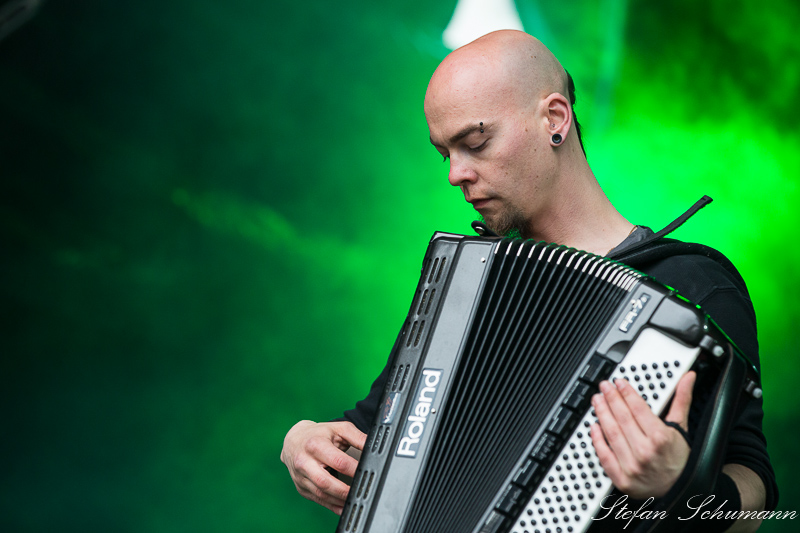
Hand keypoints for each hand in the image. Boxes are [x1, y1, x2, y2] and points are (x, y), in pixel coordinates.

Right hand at [280, 420, 366, 513]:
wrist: (294, 440)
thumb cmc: (318, 434)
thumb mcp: (338, 429)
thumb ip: (357, 437)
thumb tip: (373, 447)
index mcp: (315, 445)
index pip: (338, 461)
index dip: (354, 469)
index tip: (365, 473)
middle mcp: (304, 462)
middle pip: (325, 482)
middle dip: (344, 491)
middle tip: (360, 491)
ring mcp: (300, 477)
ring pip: (321, 494)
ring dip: (339, 501)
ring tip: (354, 500)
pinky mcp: (301, 488)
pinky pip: (318, 500)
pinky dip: (332, 506)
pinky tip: (343, 506)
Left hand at [590, 371, 695, 497]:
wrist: (680, 490)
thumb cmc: (679, 458)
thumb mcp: (681, 427)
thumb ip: (681, 400)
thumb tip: (688, 378)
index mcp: (661, 438)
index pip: (638, 408)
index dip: (626, 392)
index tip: (618, 382)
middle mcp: (646, 452)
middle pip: (622, 418)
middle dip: (611, 398)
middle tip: (604, 387)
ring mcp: (632, 467)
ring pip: (612, 433)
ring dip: (602, 413)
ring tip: (597, 400)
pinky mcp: (622, 479)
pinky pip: (604, 455)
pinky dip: (597, 439)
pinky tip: (593, 425)